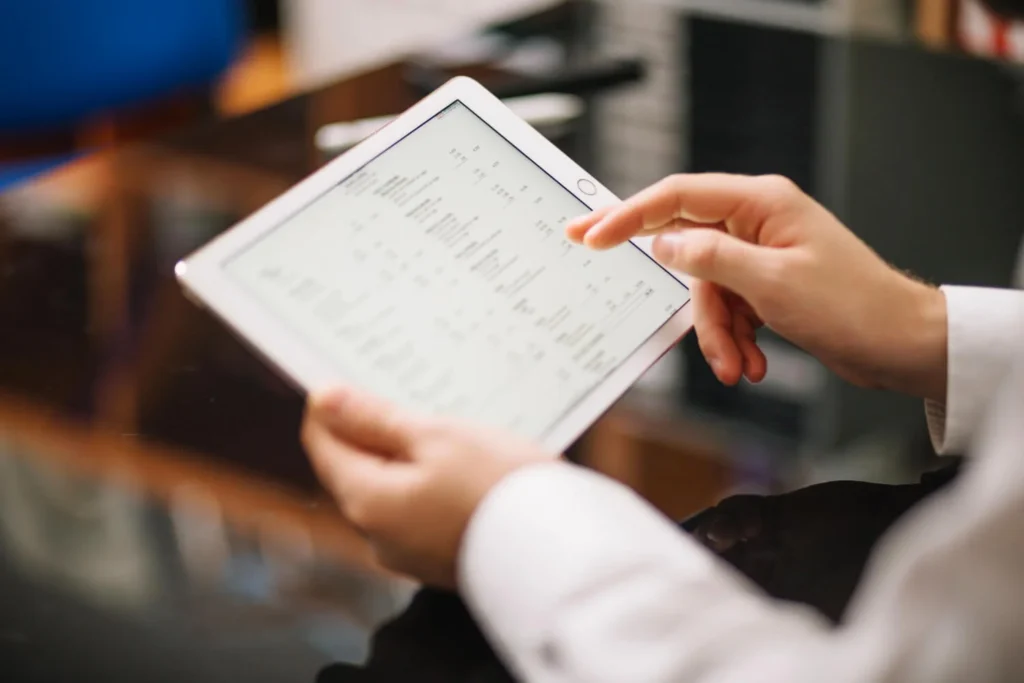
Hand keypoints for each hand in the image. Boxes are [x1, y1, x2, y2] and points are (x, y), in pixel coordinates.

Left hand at [301, 387, 551, 587]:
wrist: (561, 551)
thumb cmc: (500, 487)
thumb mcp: (437, 437)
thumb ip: (376, 419)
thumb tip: (324, 398)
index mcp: (367, 502)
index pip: (322, 445)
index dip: (330, 406)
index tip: (349, 374)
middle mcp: (378, 535)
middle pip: (355, 469)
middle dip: (373, 429)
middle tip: (405, 391)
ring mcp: (409, 552)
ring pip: (391, 488)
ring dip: (406, 455)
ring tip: (443, 425)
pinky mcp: (440, 558)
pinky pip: (420, 509)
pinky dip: (430, 482)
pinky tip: (462, 463)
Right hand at [566, 174, 947, 401]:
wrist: (900, 344)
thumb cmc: (853, 306)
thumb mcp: (771, 283)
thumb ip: (711, 257)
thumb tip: (664, 243)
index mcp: (761, 202)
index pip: (677, 197)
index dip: (628, 215)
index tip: (591, 234)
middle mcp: (758, 221)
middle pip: (689, 247)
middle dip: (683, 295)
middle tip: (605, 269)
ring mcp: (762, 253)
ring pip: (709, 289)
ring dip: (717, 332)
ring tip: (739, 365)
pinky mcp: (768, 283)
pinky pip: (730, 307)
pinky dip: (735, 338)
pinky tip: (753, 361)